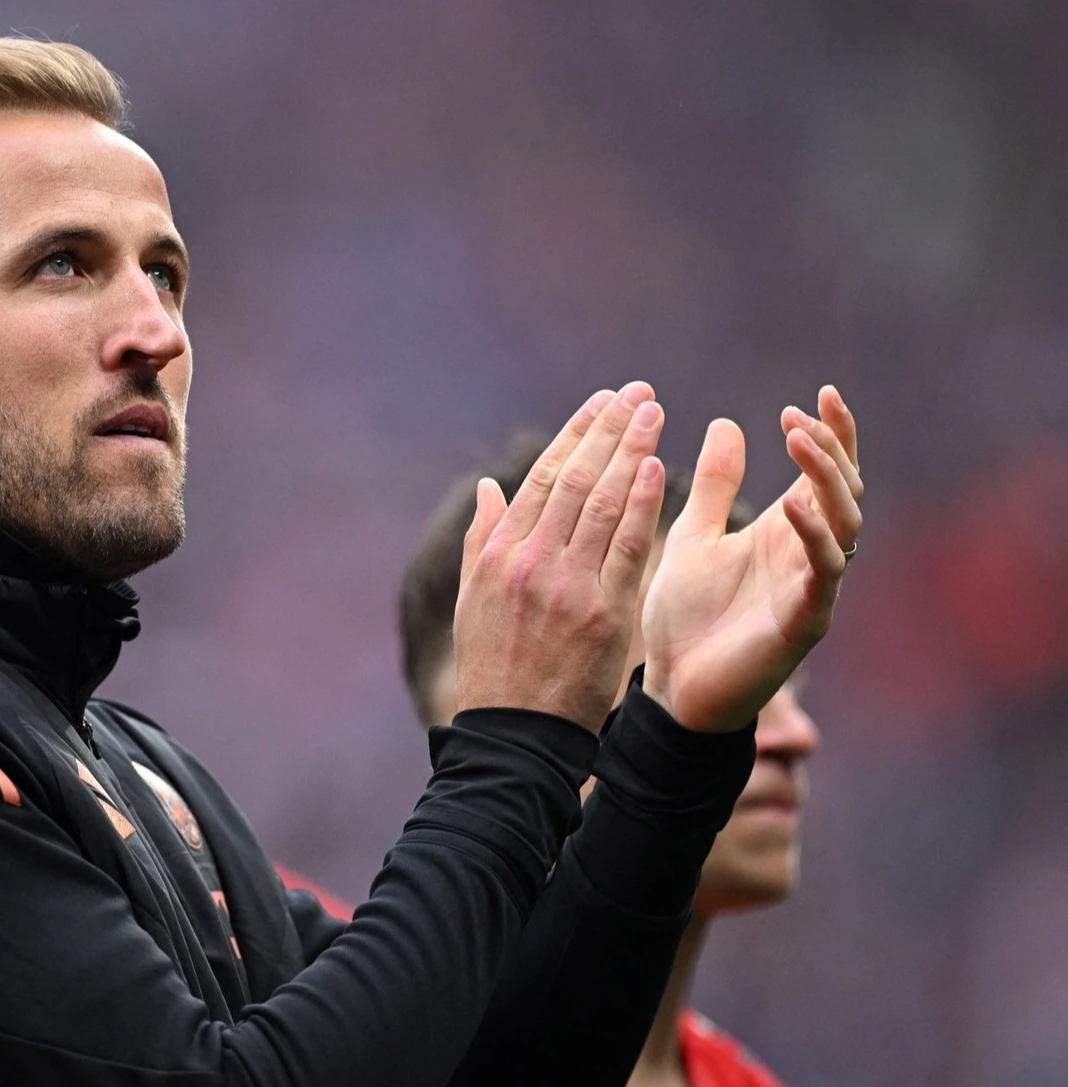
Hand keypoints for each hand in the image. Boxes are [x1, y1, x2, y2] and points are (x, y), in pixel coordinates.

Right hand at [454, 381, 667, 730]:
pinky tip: (656, 469)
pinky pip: (625, 547)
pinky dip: (639, 505)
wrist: (515, 735)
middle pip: (576, 479)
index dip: (576, 434)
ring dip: (631, 451)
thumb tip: (490, 486)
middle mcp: (531, 561)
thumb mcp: (472, 600)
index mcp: (499, 554)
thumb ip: (482, 539)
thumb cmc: (494, 669)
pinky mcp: (601, 613)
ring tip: (653, 414)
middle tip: (638, 392)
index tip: (602, 401)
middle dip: (610, 429)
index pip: (543, 477)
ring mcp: (567, 585)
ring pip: (602, 503)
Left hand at [641, 387, 862, 731]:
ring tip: (798, 441)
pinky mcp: (805, 620)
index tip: (820, 393)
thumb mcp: (694, 535)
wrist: (672, 686)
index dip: (832, 434)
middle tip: (800, 417)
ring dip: (826, 480)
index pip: (824, 473)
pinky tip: (794, 505)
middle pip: (846, 490)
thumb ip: (716, 486)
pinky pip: (823, 572)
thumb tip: (726, 423)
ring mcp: (812, 587)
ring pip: (846, 523)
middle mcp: (808, 554)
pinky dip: (814, 536)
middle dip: (832, 448)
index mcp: (785, 532)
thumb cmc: (685, 616)